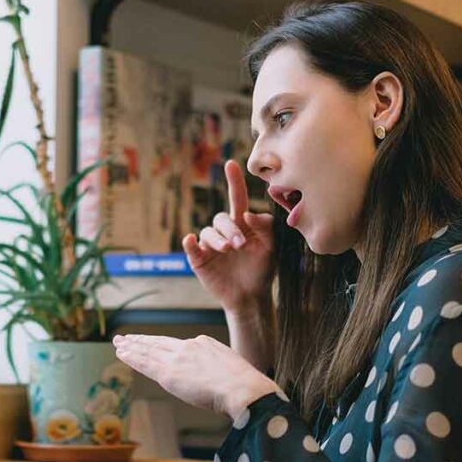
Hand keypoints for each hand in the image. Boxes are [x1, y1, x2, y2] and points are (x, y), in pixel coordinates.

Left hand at [112, 333, 280, 419]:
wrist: (243, 388)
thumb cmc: (245, 386)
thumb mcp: (232, 368)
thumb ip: (219, 369)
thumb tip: (219, 380)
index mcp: (204, 343)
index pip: (177, 344)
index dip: (161, 344)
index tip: (152, 342)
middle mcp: (188, 347)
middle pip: (159, 343)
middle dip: (141, 341)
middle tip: (126, 337)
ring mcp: (178, 359)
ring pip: (149, 351)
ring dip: (132, 347)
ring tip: (119, 343)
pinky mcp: (169, 374)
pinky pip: (146, 364)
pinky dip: (132, 358)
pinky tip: (122, 353)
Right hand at [182, 160, 275, 312]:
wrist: (251, 297)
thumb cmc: (262, 270)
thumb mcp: (271, 247)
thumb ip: (265, 227)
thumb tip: (247, 214)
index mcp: (242, 225)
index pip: (237, 199)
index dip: (234, 182)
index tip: (231, 164)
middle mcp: (224, 231)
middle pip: (222, 219)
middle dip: (231, 230)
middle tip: (240, 245)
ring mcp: (210, 245)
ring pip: (208, 232)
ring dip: (218, 238)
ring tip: (228, 249)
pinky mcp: (199, 259)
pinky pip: (191, 247)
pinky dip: (189, 242)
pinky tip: (191, 240)